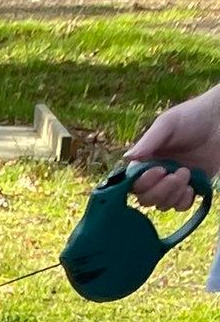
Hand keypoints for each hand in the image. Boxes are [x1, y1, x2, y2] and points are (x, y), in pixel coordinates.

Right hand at [125, 85, 219, 208]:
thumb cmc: (194, 115)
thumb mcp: (168, 123)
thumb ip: (148, 141)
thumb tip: (126, 159)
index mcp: (147, 160)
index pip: (133, 184)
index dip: (143, 183)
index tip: (159, 169)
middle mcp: (157, 175)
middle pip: (146, 199)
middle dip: (160, 190)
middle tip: (176, 173)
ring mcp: (173, 183)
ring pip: (162, 204)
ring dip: (174, 193)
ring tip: (187, 173)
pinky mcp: (191, 188)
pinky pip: (180, 206)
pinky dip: (184, 200)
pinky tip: (192, 186)